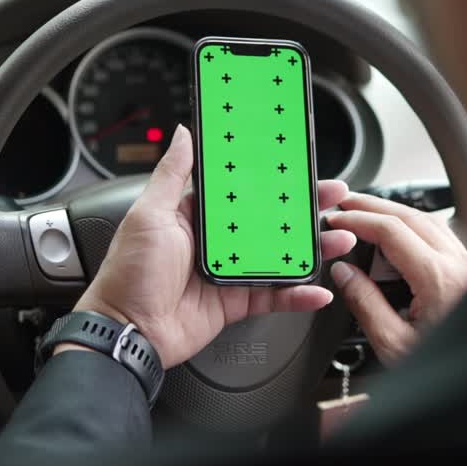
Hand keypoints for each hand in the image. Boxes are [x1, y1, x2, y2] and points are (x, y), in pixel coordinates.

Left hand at [71, 125, 357, 367]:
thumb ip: (172, 174)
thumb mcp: (148, 214)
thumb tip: (183, 134)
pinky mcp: (236, 304)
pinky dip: (299, 295)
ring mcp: (229, 273)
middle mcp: (216, 242)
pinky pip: (274, 297)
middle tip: (335, 198)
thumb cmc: (128, 273)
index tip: (299, 166)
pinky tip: (320, 290)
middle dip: (305, 210)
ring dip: (312, 248)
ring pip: (280, 256)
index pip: (243, 189)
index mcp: (196, 215)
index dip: (272, 178)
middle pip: (270, 220)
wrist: (127, 331)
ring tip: (339, 239)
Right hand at [325, 194, 466, 365]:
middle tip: (346, 203)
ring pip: (429, 222)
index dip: (358, 220)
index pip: (391, 230)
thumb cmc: (447, 370)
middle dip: (374, 206)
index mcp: (438, 279)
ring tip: (367, 215)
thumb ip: (365, 304)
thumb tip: (344, 274)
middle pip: (411, 216)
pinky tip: (399, 236)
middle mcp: (458, 266)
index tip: (336, 218)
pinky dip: (414, 228)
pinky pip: (441, 237)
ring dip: (395, 213)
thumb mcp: (394, 344)